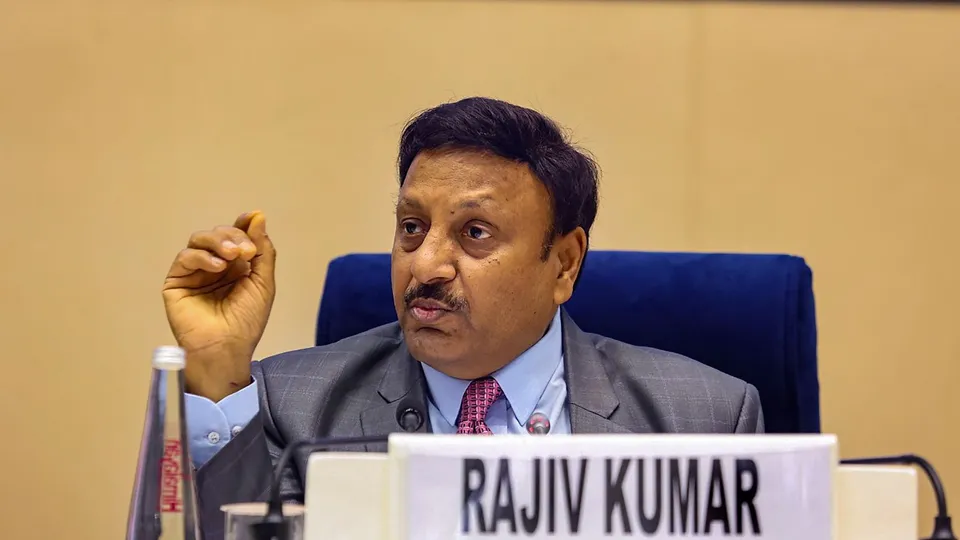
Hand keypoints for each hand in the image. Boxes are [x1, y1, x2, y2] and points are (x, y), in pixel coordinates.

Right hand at [162, 211, 276, 400]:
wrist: (226, 347)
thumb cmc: (246, 321)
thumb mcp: (263, 282)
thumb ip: (263, 250)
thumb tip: (257, 215)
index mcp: (236, 266)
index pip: (236, 236)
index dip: (243, 225)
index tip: (252, 218)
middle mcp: (215, 266)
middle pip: (219, 234)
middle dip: (234, 236)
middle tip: (246, 251)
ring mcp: (195, 272)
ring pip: (200, 240)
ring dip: (218, 241)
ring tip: (232, 254)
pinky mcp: (177, 281)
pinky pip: (186, 257)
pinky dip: (202, 256)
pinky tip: (217, 267)